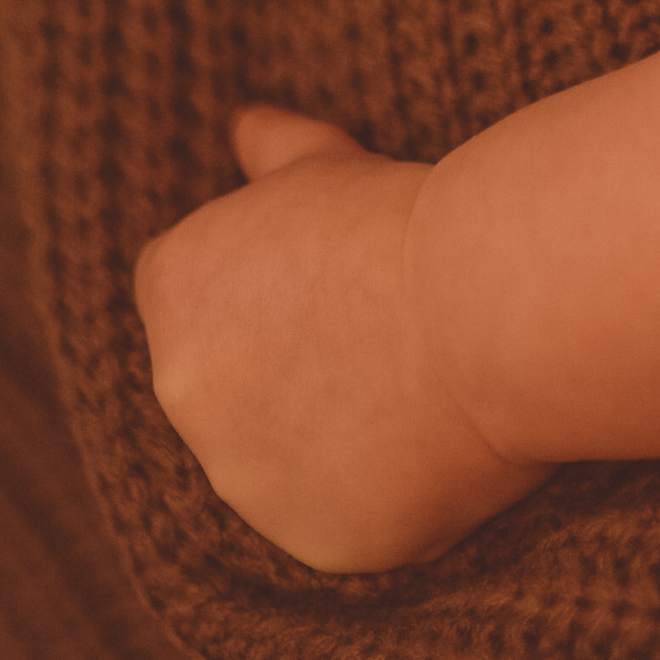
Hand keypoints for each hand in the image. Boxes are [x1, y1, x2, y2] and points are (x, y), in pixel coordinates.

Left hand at [135, 105, 554, 572]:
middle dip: (279, 358)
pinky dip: (372, 483)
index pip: (185, 287)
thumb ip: (272, 153)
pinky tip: (431, 435)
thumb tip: (243, 123)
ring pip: (274, 453)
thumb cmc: (408, 218)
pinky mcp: (312, 536)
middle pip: (224, 375)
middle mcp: (184, 387)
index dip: (255, 274)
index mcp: (174, 287)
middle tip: (374, 322)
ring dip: (319, 427)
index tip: (324, 266)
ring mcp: (244, 475)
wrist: (486, 302)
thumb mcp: (329, 163)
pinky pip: (335, 510)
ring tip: (411, 376)